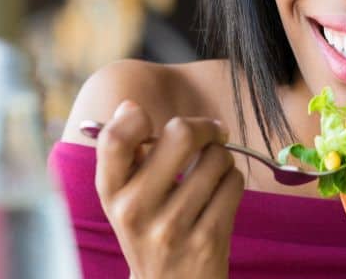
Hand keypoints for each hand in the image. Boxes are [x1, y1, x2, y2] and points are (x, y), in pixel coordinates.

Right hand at [95, 100, 243, 278]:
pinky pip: (234, 183)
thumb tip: (128, 106)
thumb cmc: (151, 229)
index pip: (114, 141)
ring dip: (222, 158)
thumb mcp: (127, 198)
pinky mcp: (207, 239)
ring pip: (217, 158)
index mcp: (112, 194)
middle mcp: (136, 211)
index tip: (149, 119)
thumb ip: (127, 154)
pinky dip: (232, 181)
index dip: (134, 118)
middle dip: (203, 127)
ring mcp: (172, 227)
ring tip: (213, 173)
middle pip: (180, 134)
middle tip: (211, 133)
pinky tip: (220, 194)